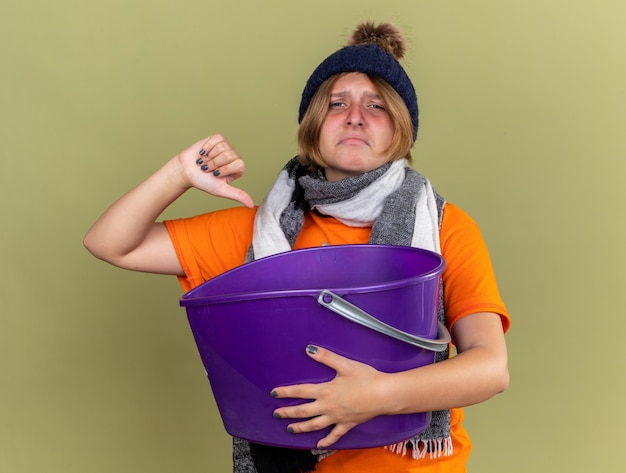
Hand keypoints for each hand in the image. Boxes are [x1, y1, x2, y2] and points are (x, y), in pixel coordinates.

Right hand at [175, 134, 253, 207]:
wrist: (187, 171)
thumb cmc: (204, 181)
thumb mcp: (221, 190)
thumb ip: (237, 195)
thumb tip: (251, 205)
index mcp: (238, 169)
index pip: (238, 164)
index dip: (224, 169)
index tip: (215, 174)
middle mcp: (235, 157)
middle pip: (228, 155)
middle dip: (214, 163)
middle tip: (208, 169)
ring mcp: (227, 146)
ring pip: (222, 147)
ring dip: (209, 156)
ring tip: (205, 161)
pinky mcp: (218, 139)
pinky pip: (215, 140)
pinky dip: (207, 147)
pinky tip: (203, 153)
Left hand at [270, 345, 389, 448]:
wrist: (384, 395)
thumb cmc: (366, 378)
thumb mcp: (344, 364)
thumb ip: (326, 357)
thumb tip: (309, 349)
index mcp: (326, 391)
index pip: (300, 392)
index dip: (286, 392)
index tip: (274, 393)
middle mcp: (328, 407)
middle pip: (304, 411)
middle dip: (288, 413)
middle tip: (276, 414)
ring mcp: (337, 418)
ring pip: (315, 425)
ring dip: (301, 428)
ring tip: (290, 429)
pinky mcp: (348, 425)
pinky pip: (335, 435)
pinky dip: (326, 441)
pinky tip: (319, 445)